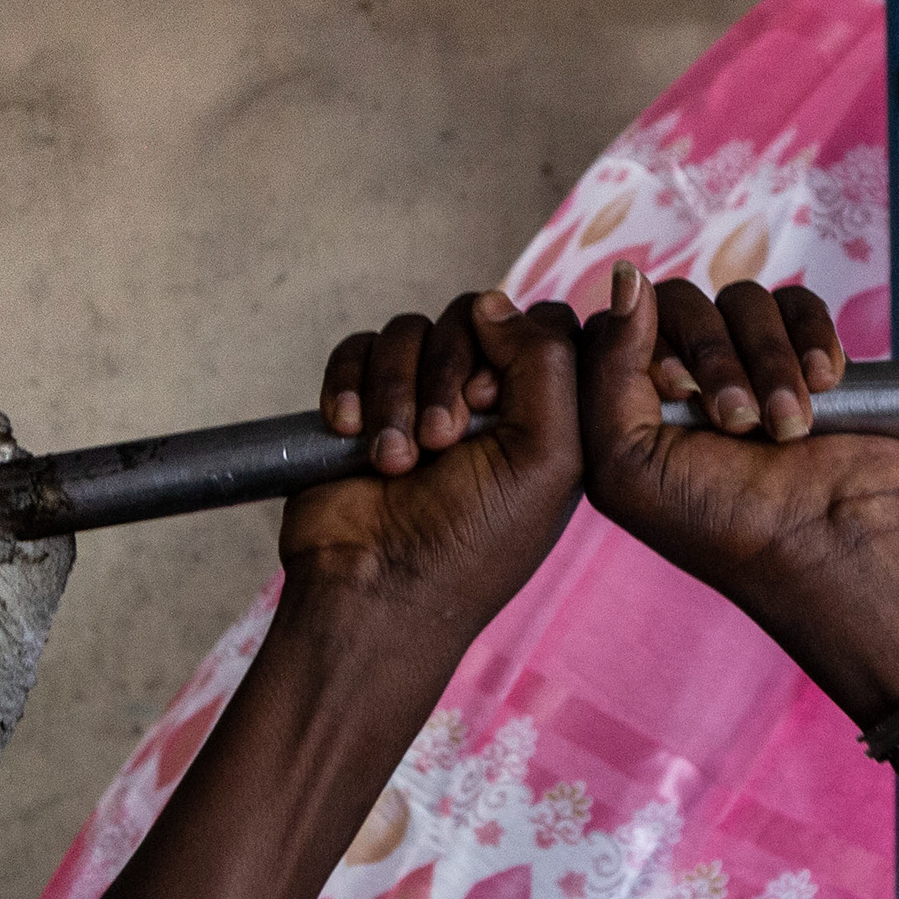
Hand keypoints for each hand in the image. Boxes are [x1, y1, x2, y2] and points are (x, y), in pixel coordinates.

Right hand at [282, 290, 583, 635]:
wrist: (377, 593)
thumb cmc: (472, 545)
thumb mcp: (546, 459)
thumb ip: (548, 364)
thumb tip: (497, 304)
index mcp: (543, 413)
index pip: (543, 324)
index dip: (515, 346)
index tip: (492, 403)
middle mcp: (484, 400)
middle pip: (471, 316)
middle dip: (447, 374)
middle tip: (441, 441)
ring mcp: (418, 398)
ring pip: (408, 331)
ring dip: (396, 393)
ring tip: (394, 460)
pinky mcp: (361, 404)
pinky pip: (356, 349)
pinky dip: (351, 385)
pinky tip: (349, 432)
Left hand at [580, 272, 898, 709]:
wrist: (829, 549)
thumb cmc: (720, 525)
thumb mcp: (627, 462)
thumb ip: (606, 368)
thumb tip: (626, 275)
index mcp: (633, 402)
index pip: (619, 321)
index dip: (646, 343)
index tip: (676, 394)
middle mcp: (688, 378)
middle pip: (682, 301)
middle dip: (713, 355)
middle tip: (737, 422)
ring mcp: (751, 363)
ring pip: (744, 300)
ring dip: (768, 360)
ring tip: (789, 426)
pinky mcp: (809, 356)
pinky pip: (800, 304)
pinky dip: (812, 338)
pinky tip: (823, 386)